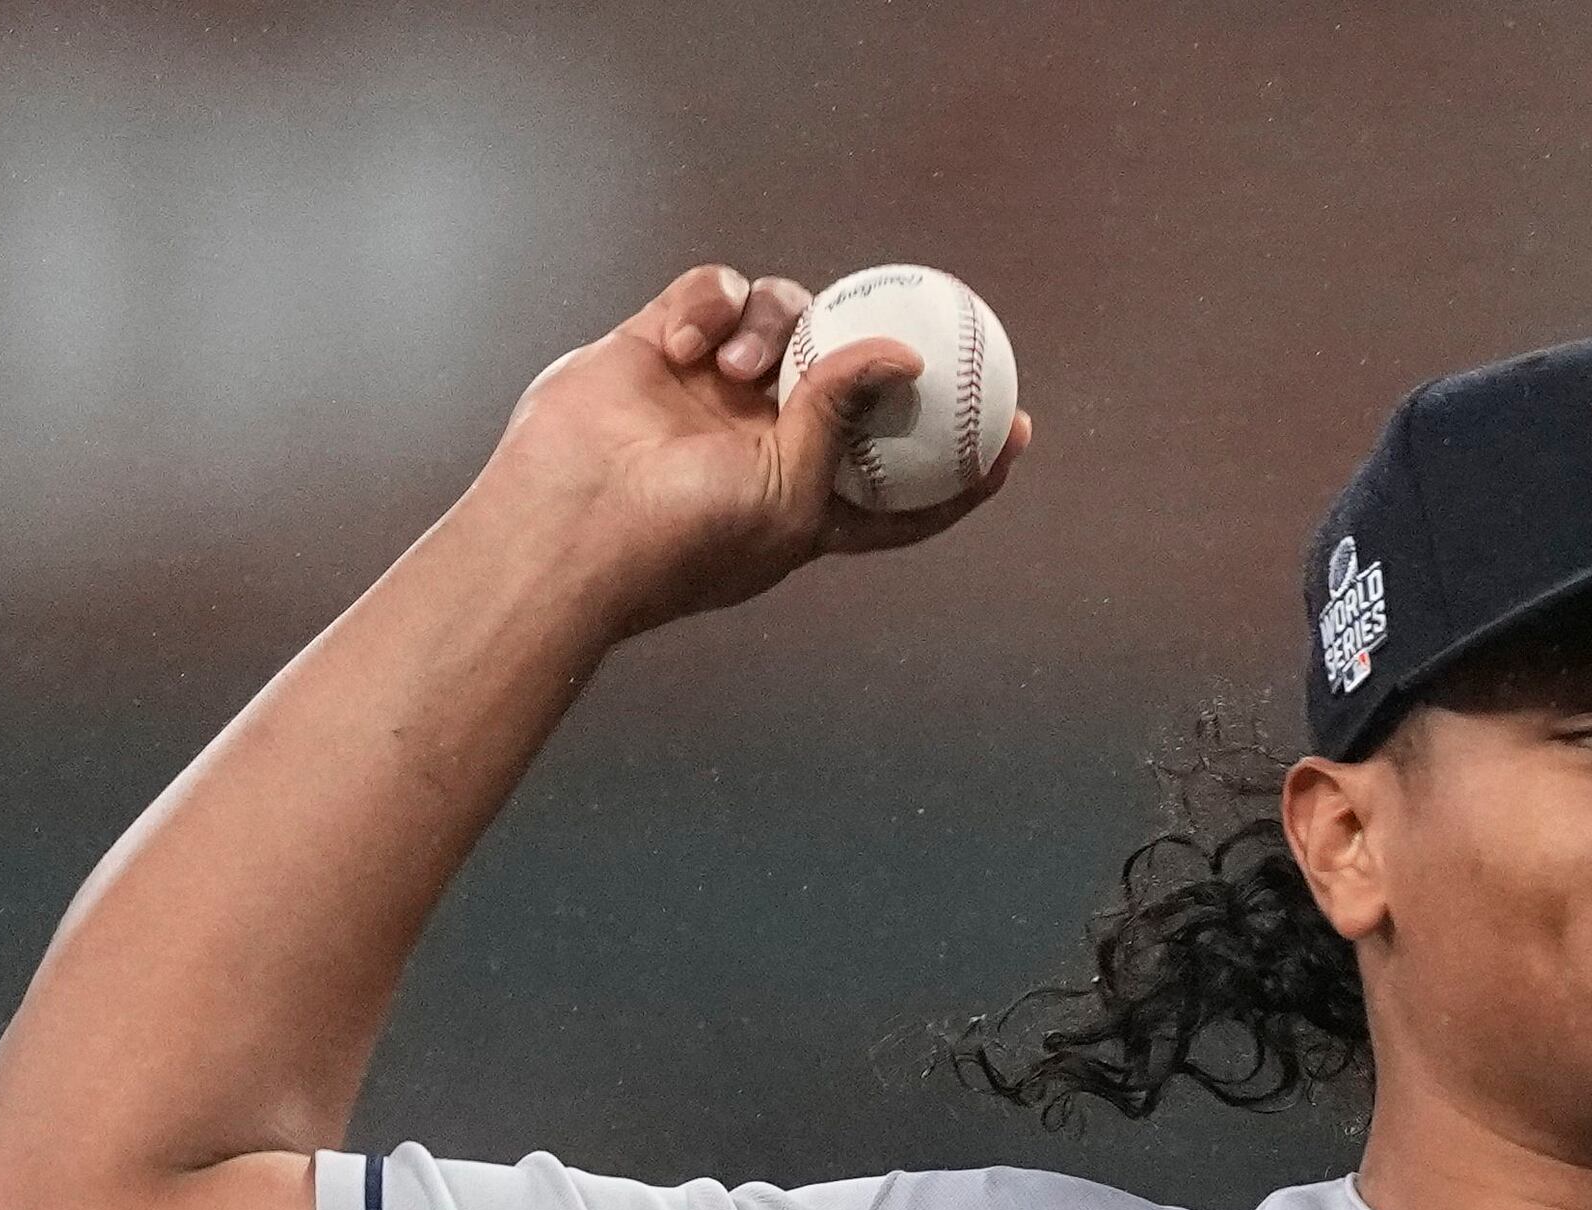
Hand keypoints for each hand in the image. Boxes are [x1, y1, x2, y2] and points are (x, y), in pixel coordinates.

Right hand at [463, 264, 1031, 642]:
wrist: (572, 524)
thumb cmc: (687, 535)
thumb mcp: (792, 490)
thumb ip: (846, 416)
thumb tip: (907, 354)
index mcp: (812, 495)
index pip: (907, 482)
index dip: (964, 463)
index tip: (1018, 432)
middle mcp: (767, 435)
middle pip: (848, 372)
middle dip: (876, 350)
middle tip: (916, 327)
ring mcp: (713, 387)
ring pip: (784, 315)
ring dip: (774, 328)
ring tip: (735, 373)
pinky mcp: (659, 343)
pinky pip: (711, 292)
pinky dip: (711, 304)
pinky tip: (691, 342)